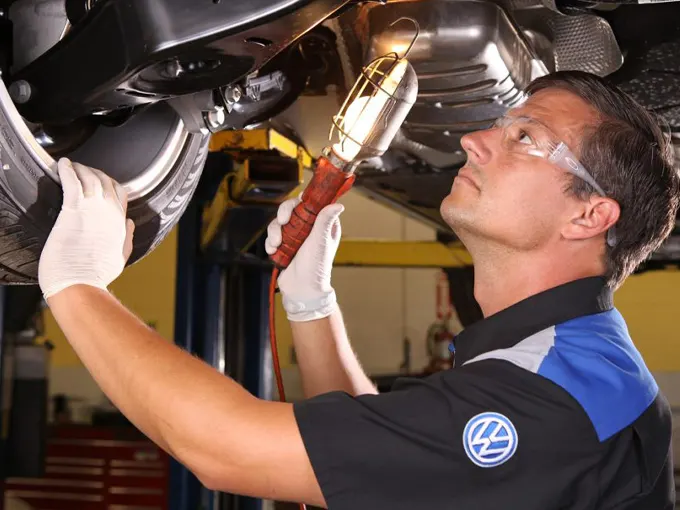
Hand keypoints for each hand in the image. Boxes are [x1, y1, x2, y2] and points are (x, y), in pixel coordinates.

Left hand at [39, 158, 134, 298]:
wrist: (80, 282)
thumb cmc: (96, 274)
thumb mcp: (120, 256)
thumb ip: (126, 237)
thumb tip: (129, 223)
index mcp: (120, 222)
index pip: (120, 192)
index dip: (110, 183)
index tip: (100, 180)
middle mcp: (110, 211)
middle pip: (105, 181)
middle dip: (94, 172)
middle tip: (82, 170)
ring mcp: (92, 208)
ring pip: (90, 177)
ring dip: (80, 169)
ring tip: (71, 165)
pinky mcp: (73, 209)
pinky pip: (71, 181)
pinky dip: (67, 170)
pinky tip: (62, 165)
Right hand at [265, 196, 343, 321]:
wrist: (302, 290)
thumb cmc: (316, 268)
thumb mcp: (321, 241)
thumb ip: (325, 221)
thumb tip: (338, 204)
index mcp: (323, 225)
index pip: (311, 204)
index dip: (302, 201)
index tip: (296, 204)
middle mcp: (309, 228)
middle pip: (291, 209)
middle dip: (283, 214)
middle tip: (282, 221)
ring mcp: (295, 236)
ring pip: (279, 222)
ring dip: (274, 231)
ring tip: (276, 244)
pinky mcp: (284, 245)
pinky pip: (272, 235)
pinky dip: (270, 242)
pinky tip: (273, 251)